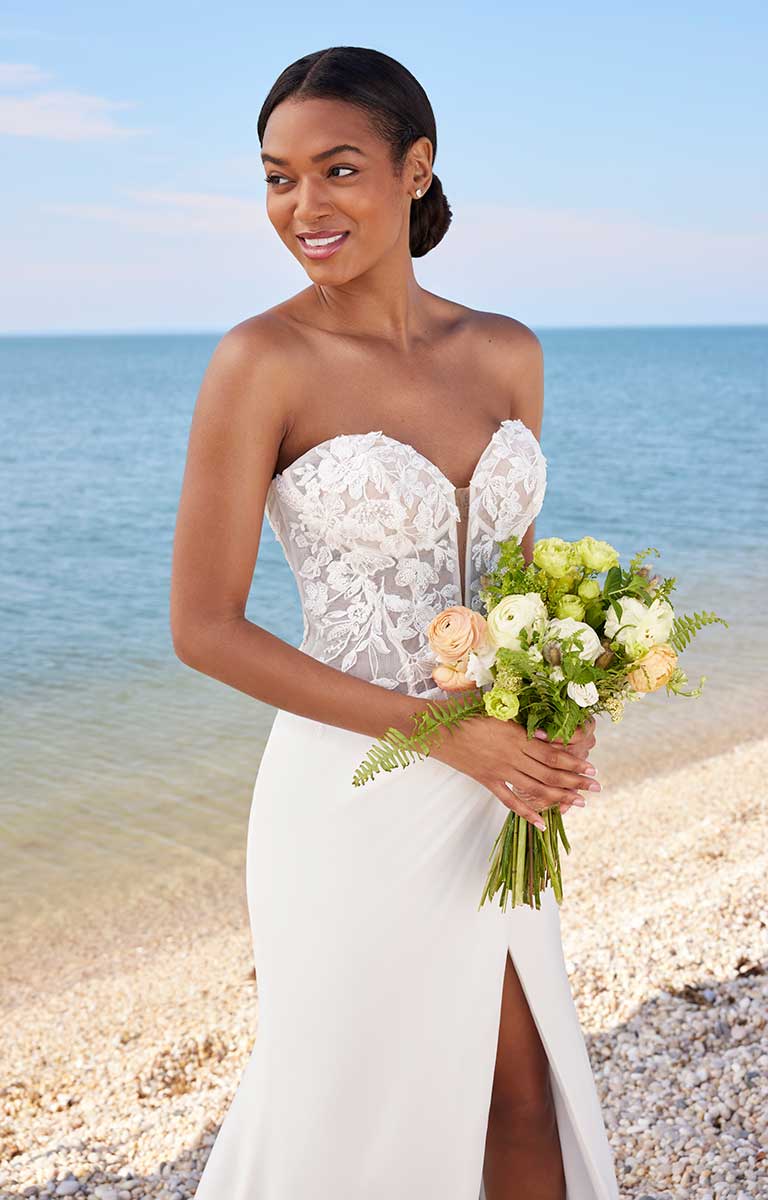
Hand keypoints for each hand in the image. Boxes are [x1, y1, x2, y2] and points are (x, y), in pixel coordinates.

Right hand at [430, 711, 598, 828]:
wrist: (433, 727)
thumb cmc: (461, 710)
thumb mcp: (493, 704)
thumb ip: (518, 712)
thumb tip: (543, 719)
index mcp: (514, 734)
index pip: (552, 751)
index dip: (573, 760)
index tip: (591, 766)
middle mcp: (510, 755)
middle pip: (549, 771)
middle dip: (575, 780)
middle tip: (596, 786)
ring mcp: (498, 770)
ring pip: (535, 788)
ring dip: (560, 796)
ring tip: (580, 802)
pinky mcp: (486, 780)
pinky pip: (510, 800)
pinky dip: (527, 813)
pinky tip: (541, 823)